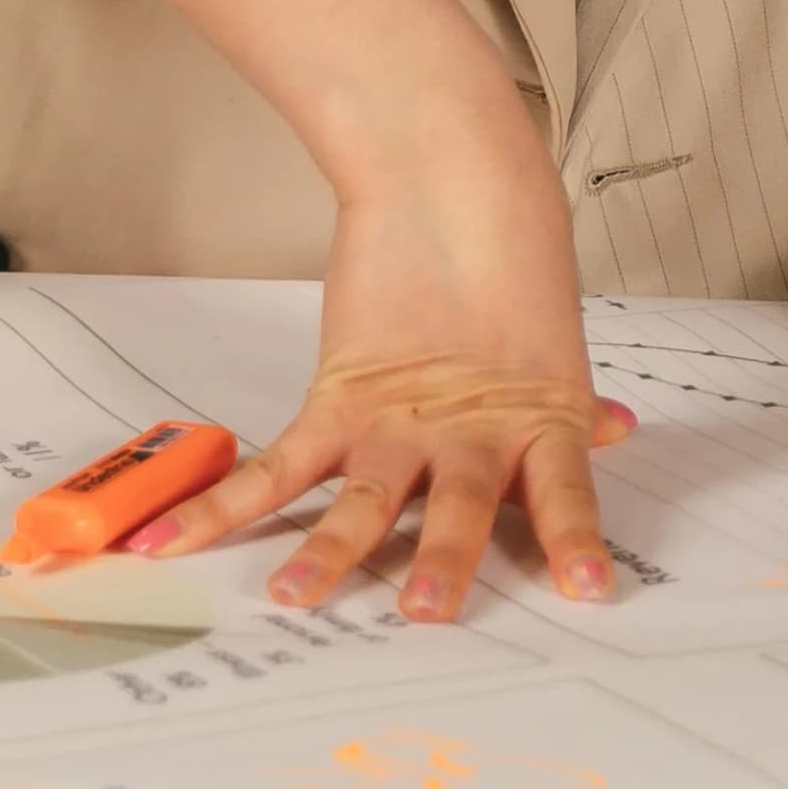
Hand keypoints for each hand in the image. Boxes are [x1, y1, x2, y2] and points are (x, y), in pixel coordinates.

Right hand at [142, 105, 632, 624]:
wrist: (451, 179)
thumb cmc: (508, 259)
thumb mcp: (548, 345)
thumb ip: (570, 406)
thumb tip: (619, 432)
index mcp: (537, 421)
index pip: (565, 493)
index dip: (576, 542)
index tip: (590, 593)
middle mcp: (472, 431)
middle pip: (460, 506)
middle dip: (446, 560)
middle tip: (426, 609)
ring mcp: (402, 418)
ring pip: (367, 499)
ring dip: (330, 551)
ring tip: (295, 597)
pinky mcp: (341, 394)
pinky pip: (279, 464)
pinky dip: (220, 508)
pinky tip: (168, 543)